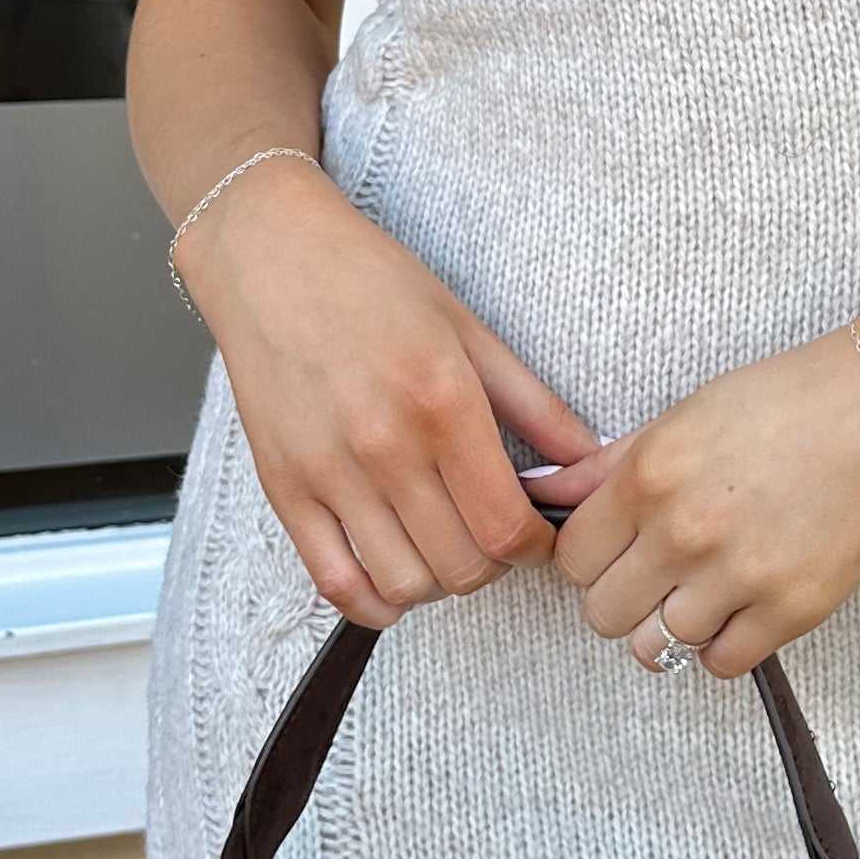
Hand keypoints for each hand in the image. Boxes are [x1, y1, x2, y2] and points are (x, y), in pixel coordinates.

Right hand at [180, 159, 601, 629]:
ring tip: (445, 545)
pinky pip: (335, 583)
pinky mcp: (284, 490)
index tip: (539, 534)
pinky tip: (396, 577)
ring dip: (439, 582)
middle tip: (492, 532)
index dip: (538, 547)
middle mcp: (385, 446)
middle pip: (463, 567)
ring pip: (406, 584)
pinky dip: (375, 602)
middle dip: (494, 563)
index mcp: (443, 402)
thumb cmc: (371, 282)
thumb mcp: (469, 329)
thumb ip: (535, 405)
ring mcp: (328, 474)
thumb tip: (590, 462)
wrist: (269, 257)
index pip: (507, 526)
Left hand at [538, 262, 859, 676]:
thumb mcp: (687, 413)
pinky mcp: (792, 611)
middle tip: (659, 572)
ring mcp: (739, 576)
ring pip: (655, 647)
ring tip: (706, 588)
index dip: (593, 555)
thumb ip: (608, 464)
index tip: (619, 547)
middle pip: (603, 613)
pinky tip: (742, 606)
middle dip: (624, 596)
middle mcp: (685, 531)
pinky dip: (723, 643)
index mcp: (651, 474)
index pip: (573, 558)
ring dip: (672, 623)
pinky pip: (719, 664)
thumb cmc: (793, 397)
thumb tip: (541, 490)